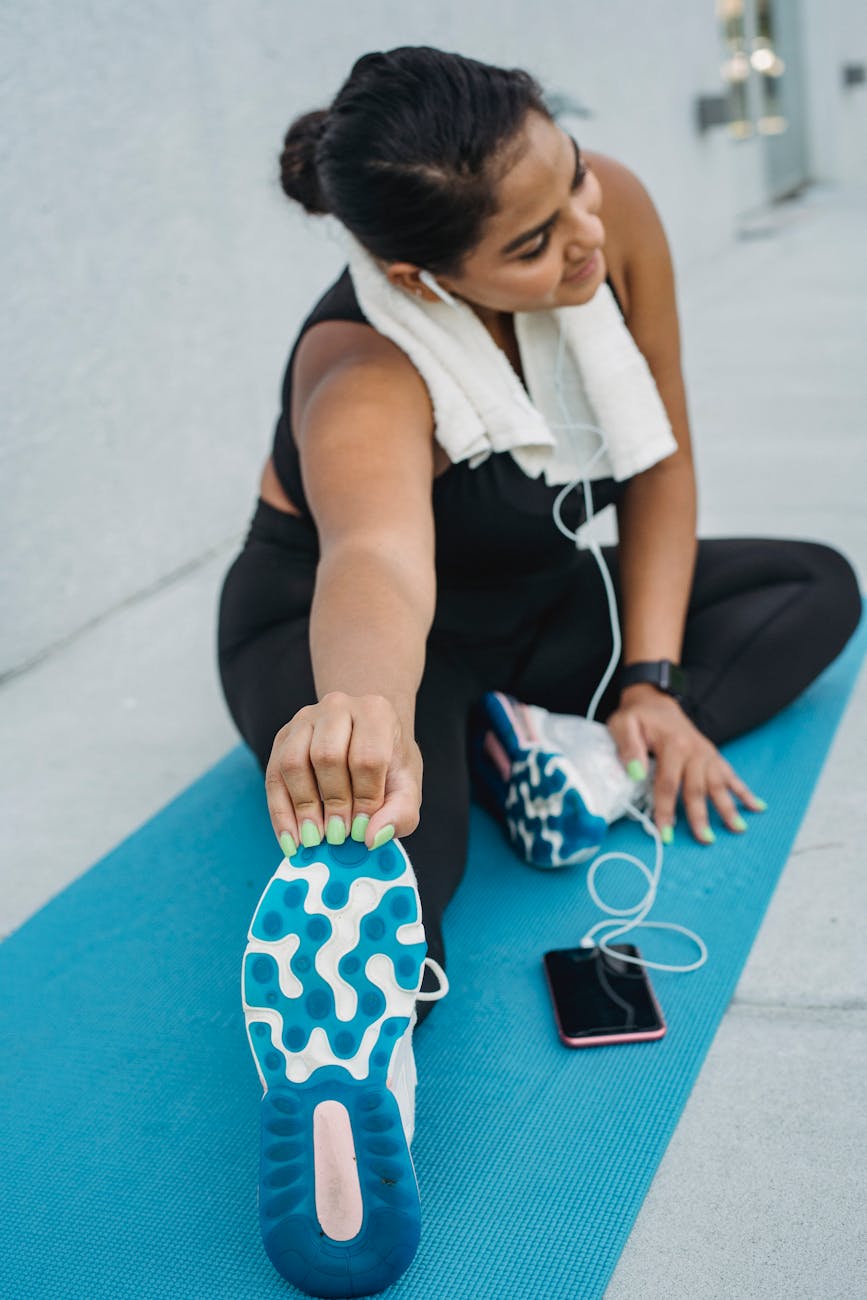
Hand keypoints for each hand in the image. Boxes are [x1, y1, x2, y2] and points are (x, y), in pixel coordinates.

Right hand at [264, 691, 422, 854]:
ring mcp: (305, 718)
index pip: (367, 756)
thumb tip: (372, 838)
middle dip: (332, 803)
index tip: (363, 831)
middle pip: (326, 756)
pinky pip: (274, 775)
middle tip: (338, 836)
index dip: (365, 798)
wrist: (368, 736)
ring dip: (302, 807)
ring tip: (314, 839)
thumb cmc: (388, 763)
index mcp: (375, 712)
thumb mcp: (406, 787)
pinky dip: (281, 812)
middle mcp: (337, 707)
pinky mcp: (283, 737)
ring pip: (293, 762)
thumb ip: (401, 813)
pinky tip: (291, 839)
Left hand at [605, 683, 765, 843]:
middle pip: (697, 789)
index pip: (668, 784)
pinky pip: (730, 775)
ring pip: (718, 785)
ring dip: (728, 808)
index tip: (665, 834)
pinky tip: (757, 807)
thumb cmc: (638, 716)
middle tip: (705, 840)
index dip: (666, 810)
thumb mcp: (623, 724)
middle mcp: (695, 751)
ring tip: (738, 829)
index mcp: (673, 744)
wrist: (655, 701)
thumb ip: (628, 747)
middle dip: (701, 816)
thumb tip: (634, 773)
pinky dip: (744, 791)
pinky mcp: (712, 756)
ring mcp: (706, 754)